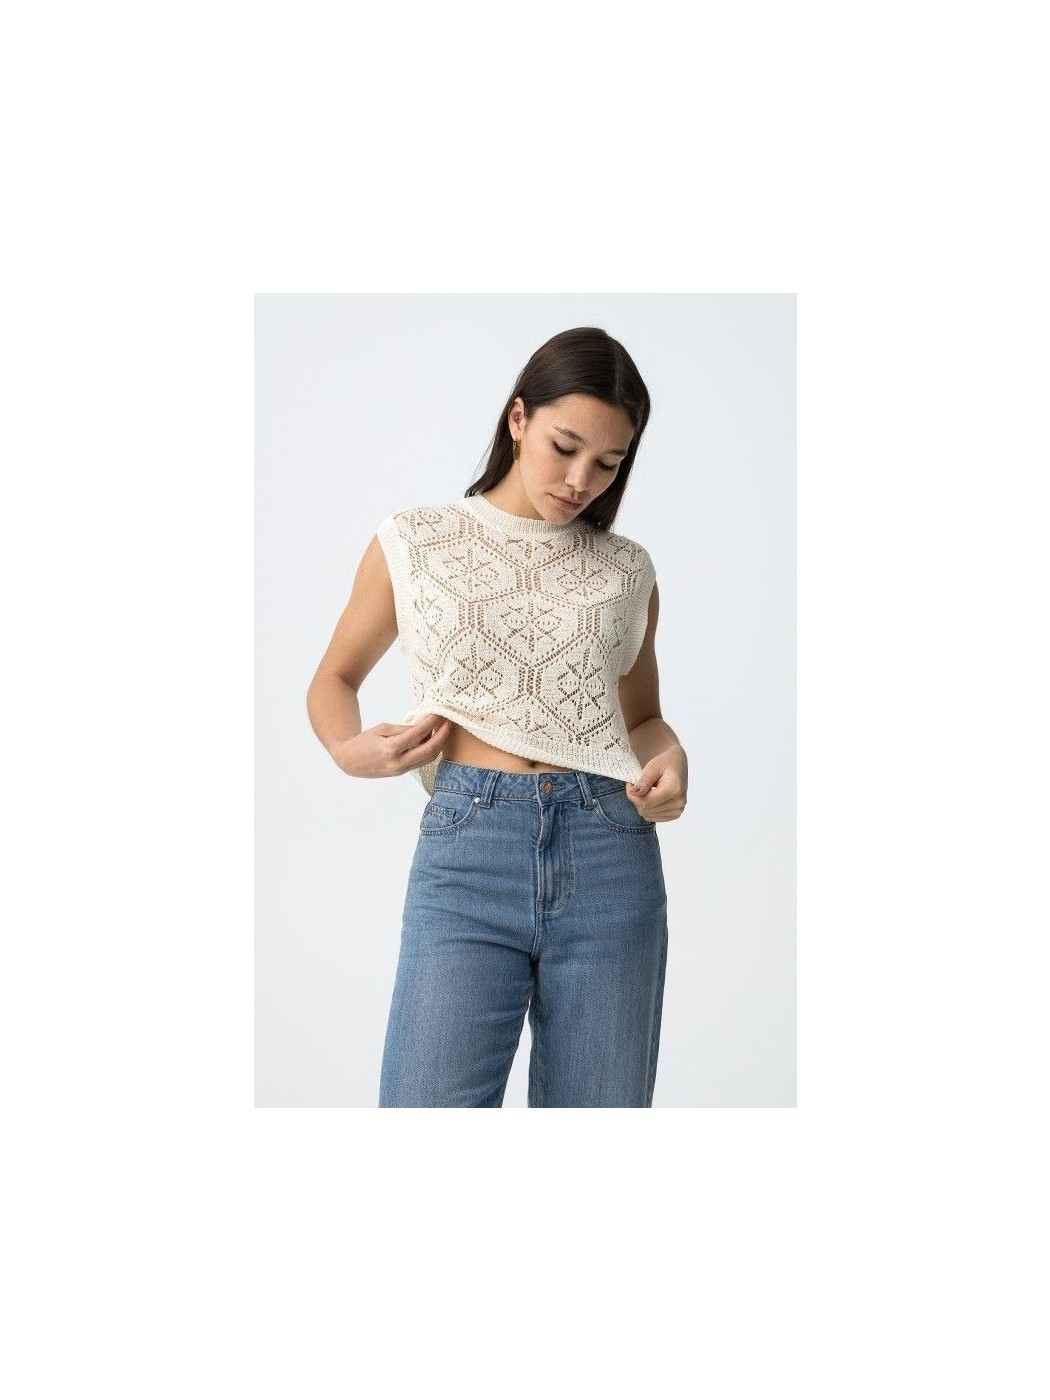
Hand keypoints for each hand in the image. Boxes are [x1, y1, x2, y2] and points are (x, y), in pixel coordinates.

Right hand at [331, 714, 450, 777]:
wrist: (349, 761)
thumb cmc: (363, 741)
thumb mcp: (381, 729)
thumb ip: (403, 729)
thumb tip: (423, 727)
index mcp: (390, 748)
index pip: (418, 734)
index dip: (431, 723)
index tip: (438, 714)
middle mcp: (398, 762)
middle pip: (429, 750)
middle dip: (442, 736)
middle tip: (448, 723)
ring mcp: (401, 770)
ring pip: (428, 759)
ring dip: (439, 744)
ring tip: (442, 731)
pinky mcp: (402, 773)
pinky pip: (421, 762)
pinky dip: (429, 751)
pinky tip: (431, 740)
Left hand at [625, 743, 687, 821]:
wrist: (677, 763)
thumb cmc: (665, 763)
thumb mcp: (652, 767)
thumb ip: (643, 781)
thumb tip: (633, 793)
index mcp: (674, 789)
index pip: (646, 802)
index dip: (632, 795)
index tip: (629, 784)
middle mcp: (679, 802)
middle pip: (646, 809)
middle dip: (636, 798)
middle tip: (636, 785)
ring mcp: (678, 810)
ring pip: (648, 815)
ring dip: (641, 804)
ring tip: (644, 790)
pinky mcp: (675, 814)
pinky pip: (653, 817)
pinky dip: (647, 809)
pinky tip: (650, 797)